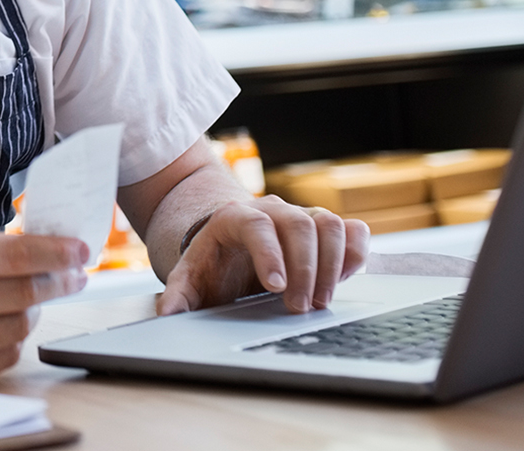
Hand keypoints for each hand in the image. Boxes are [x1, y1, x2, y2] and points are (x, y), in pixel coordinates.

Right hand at [0, 231, 88, 379]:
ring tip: (32, 297)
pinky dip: (16, 337)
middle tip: (74, 274)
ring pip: (20, 326)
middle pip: (24, 294)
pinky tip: (7, 321)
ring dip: (36, 310)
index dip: (55, 253)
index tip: (81, 250)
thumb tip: (47, 250)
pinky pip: (7, 354)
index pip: (15, 256)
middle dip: (59, 282)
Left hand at [157, 196, 368, 315]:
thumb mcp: (190, 279)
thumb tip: (168, 313)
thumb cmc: (213, 265)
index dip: (269, 253)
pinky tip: (343, 280)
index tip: (276, 287)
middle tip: (300, 308)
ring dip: (331, 265)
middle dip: (304, 269)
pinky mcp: (326, 229)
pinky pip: (352, 231)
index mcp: (234, 217)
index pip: (256, 224)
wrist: (231, 249)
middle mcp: (272, 210)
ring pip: (329, 224)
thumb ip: (178, 294)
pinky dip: (355, 253)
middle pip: (299, 225)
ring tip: (321, 302)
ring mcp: (302, 216)